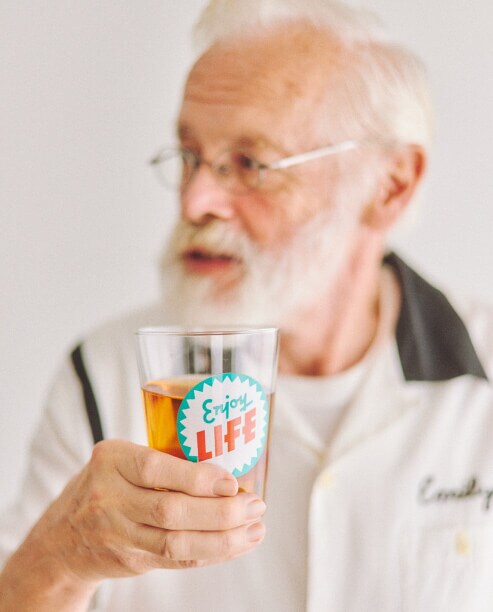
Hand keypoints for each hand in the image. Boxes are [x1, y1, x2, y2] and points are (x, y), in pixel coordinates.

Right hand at [27, 440, 265, 581]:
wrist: (63, 538)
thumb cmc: (105, 485)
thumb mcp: (121, 459)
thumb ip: (163, 460)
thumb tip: (225, 468)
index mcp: (112, 461)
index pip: (155, 469)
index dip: (196, 478)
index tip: (231, 482)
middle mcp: (111, 498)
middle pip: (170, 511)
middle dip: (220, 512)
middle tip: (254, 505)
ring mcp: (119, 535)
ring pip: (176, 543)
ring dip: (223, 539)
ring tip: (255, 529)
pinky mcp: (132, 561)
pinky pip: (176, 561)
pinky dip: (210, 553)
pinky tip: (236, 545)